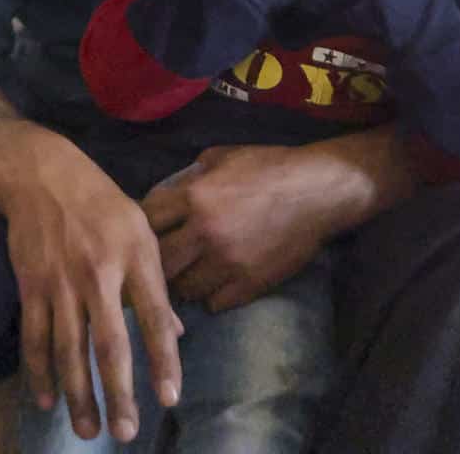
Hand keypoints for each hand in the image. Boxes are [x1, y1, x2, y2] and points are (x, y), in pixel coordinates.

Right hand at [0, 125, 182, 444]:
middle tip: (126, 432)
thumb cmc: (100, 203)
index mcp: (135, 257)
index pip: (154, 317)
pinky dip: (38, 371)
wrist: (40, 174)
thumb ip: (155, 284)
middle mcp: (99, 273)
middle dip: (118, 392)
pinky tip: (46, 399)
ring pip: (69, 349)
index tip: (169, 398)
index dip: (163, 360)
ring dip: (78, 394)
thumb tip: (177, 332)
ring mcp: (61, 281)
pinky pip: (35, 336)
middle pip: (109, 343)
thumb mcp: (140, 230)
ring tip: (88, 429)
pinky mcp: (31, 285)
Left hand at [142, 139, 388, 310]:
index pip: (146, 221)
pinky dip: (210, 295)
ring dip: (182, 282)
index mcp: (194, 197)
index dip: (140, 227)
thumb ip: (191, 176)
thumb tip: (168, 193)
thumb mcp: (222, 157)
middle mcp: (205, 233)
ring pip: (184, 288)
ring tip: (186, 275)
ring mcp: (228, 263)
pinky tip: (214, 283)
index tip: (143, 232)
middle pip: (159, 262)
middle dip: (154, 263)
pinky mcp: (250, 284)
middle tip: (158, 263)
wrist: (319, 191)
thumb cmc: (270, 166)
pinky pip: (214, 302)